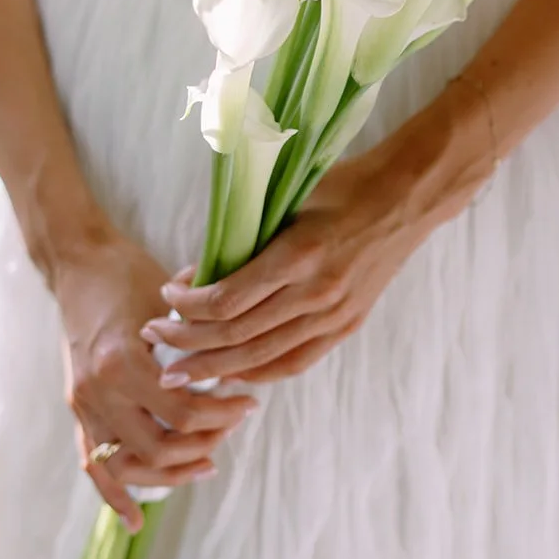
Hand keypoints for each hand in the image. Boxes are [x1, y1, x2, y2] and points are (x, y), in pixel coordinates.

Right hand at [53, 234, 260, 531]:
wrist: (78, 264)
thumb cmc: (128, 273)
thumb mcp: (166, 298)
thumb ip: (195, 339)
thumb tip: (236, 366)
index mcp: (123, 359)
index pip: (183, 411)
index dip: (222, 413)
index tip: (249, 403)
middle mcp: (98, 387)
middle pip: (159, 447)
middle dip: (204, 443)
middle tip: (232, 426)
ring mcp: (82, 402)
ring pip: (129, 464)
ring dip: (170, 473)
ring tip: (206, 461)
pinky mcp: (75, 408)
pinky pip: (93, 464)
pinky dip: (114, 496)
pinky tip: (135, 522)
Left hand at [142, 88, 494, 386]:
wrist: (404, 197)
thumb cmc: (341, 186)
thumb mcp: (288, 199)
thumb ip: (247, 236)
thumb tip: (199, 271)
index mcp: (298, 255)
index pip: (227, 300)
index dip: (187, 307)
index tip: (165, 296)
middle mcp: (316, 293)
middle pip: (237, 337)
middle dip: (188, 343)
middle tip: (153, 340)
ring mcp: (334, 315)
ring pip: (262, 358)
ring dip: (215, 366)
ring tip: (179, 371)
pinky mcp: (346, 325)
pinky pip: (294, 361)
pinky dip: (257, 371)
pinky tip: (231, 372)